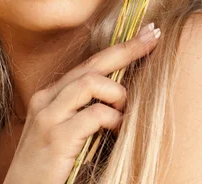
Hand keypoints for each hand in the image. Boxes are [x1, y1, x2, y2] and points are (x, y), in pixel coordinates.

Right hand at [4, 23, 160, 183]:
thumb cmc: (49, 167)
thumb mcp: (65, 131)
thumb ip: (84, 111)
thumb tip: (122, 94)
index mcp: (51, 95)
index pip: (90, 63)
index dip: (120, 48)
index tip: (146, 34)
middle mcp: (47, 98)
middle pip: (93, 64)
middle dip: (127, 49)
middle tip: (154, 37)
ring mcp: (49, 116)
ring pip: (92, 82)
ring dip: (118, 94)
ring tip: (125, 111)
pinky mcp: (55, 137)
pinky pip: (94, 114)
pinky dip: (113, 119)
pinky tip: (119, 129)